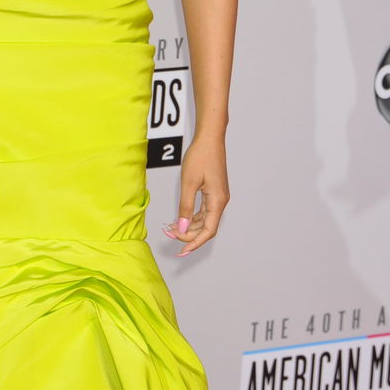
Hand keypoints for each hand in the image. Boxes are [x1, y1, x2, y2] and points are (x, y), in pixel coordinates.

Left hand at [163, 134, 228, 255]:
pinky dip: (191, 216)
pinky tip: (179, 218)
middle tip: (168, 234)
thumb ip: (185, 207)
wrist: (210, 138)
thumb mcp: (188, 183)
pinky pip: (203, 211)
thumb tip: (181, 227)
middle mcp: (220, 201)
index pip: (208, 231)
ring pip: (204, 220)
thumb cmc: (200, 156)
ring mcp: (218, 197)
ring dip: (188, 226)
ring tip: (170, 228)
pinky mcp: (213, 192)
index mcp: (218, 201)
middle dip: (187, 234)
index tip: (182, 251)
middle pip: (206, 228)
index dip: (194, 243)